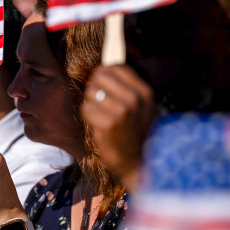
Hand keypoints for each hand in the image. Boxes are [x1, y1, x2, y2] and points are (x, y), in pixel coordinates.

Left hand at [81, 65, 156, 189]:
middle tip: (99, 104)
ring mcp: (122, 111)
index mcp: (144, 91)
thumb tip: (103, 67)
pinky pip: (85, 108)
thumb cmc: (135, 133)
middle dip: (94, 88)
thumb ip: (126, 87)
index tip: (103, 87)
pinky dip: (88, 117)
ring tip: (101, 116)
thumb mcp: (141, 106)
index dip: (103, 74)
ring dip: (90, 104)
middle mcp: (135, 98)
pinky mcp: (108, 124)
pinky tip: (98, 126)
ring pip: (90, 92)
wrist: (138, 163)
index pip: (115, 67)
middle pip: (99, 76)